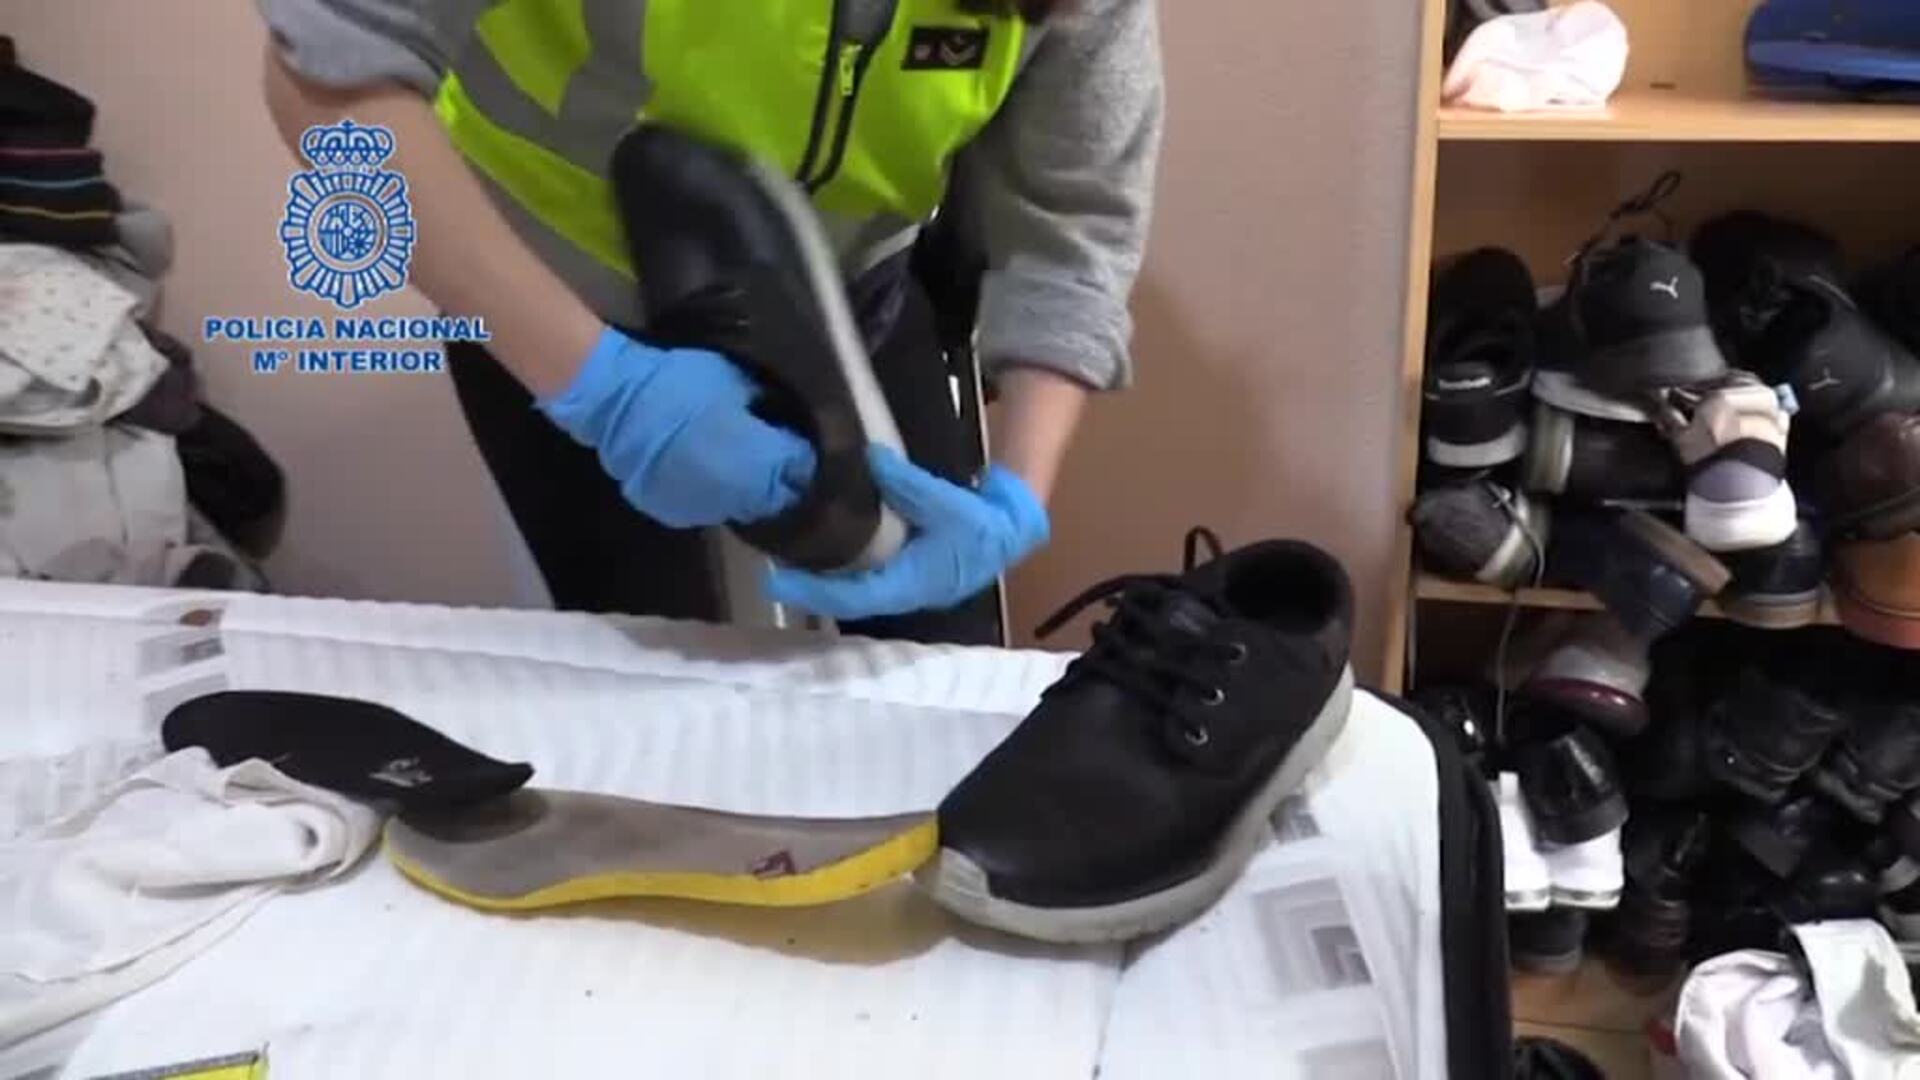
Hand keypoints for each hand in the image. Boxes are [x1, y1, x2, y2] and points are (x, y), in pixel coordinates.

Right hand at [538, 327, 815, 528]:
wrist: (616, 400)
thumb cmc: (682, 382)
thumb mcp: (737, 381)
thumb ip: (766, 406)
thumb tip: (781, 418)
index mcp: (761, 461)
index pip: (800, 471)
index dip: (802, 459)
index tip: (798, 444)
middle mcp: (739, 496)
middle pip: (775, 499)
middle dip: (779, 481)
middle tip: (775, 459)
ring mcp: (704, 510)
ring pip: (741, 508)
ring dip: (746, 491)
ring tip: (741, 466)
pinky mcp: (673, 514)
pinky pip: (706, 507)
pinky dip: (713, 494)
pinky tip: (708, 473)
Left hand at [765, 445, 1049, 619]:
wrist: (1012, 531)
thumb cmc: (983, 524)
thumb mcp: (948, 501)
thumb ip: (907, 484)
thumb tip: (870, 460)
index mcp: (910, 584)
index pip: (851, 596)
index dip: (812, 590)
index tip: (775, 580)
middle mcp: (902, 594)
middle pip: (845, 599)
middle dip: (809, 586)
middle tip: (771, 569)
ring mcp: (903, 587)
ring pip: (853, 591)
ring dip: (822, 580)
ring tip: (788, 559)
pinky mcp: (905, 575)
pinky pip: (864, 578)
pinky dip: (839, 569)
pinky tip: (821, 551)